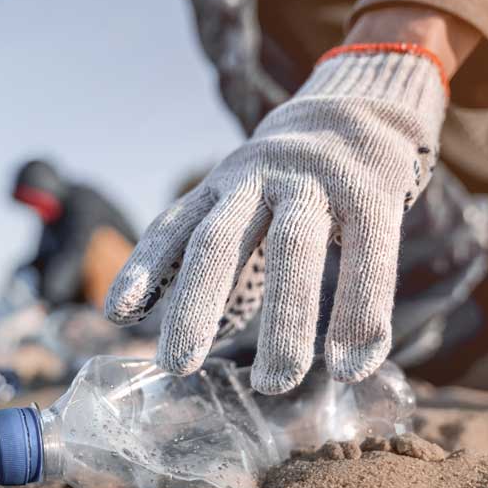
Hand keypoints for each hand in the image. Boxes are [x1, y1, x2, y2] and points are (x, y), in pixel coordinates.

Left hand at [106, 45, 447, 392]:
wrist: (366, 103)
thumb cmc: (293, 181)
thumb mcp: (245, 203)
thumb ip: (219, 261)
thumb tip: (190, 334)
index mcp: (221, 186)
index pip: (174, 226)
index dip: (143, 268)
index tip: (115, 314)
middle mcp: (258, 178)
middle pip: (219, 240)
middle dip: (194, 304)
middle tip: (178, 365)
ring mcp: (315, 181)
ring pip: (292, 250)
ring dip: (282, 322)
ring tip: (273, 385)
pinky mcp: (372, 192)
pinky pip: (367, 257)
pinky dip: (359, 317)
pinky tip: (349, 367)